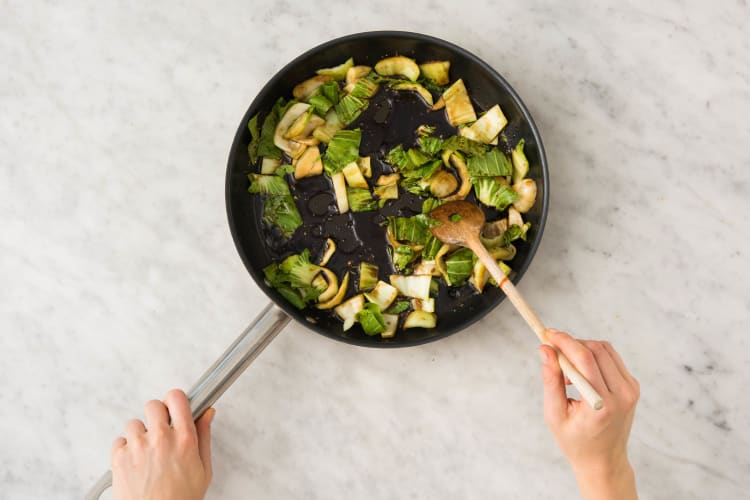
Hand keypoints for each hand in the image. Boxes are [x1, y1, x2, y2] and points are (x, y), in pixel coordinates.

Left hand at [111, 389, 214, 499]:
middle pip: (153, 405)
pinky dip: (126, 449)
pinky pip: (119, 441)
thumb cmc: (180, 499)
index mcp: (184, 439)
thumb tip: (207, 414)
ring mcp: (137, 447)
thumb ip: (204, 436)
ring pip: (134, 423)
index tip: (176, 406)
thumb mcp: (204, 469)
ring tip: (147, 453)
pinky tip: (136, 462)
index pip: (177, 398)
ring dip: (140, 434)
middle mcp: (160, 438)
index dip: (176, 400)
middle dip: (157, 415)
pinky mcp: (119, 457)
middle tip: (161, 430)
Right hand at [539, 330, 638, 499]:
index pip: (585, 360)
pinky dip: (592, 357)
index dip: (565, 342)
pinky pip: (611, 358)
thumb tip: (545, 349)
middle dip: (571, 343)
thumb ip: (550, 380)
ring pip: (605, 349)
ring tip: (565, 370)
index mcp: (602, 405)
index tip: (548, 334)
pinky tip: (579, 374)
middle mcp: (623, 394)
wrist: (603, 460)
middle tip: (551, 349)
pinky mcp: (633, 386)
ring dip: (582, 349)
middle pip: (597, 350)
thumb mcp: (555, 414)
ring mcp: (631, 389)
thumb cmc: (575, 441)